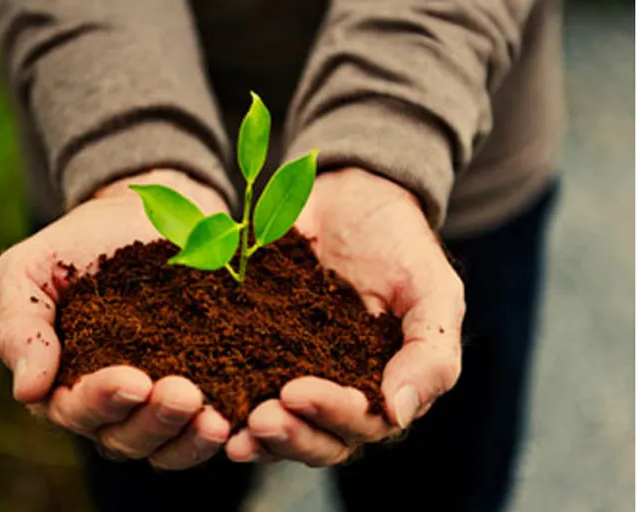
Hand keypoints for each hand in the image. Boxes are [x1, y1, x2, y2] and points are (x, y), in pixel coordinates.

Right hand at [0, 169, 232, 469]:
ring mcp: (156, 405)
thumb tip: (28, 391)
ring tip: (215, 419)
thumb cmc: (75, 246)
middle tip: (185, 395)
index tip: (133, 380)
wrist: (141, 215)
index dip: (103, 400)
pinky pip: (207, 427)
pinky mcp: (202, 389)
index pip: (76, 409)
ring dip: (190, 438)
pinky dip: (227, 429)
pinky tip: (240, 417)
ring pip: (168, 446)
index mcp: (61, 385)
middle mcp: (109, 408)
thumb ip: (20, 327)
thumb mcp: (29, 271)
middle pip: (126, 438)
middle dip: (155, 421)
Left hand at [225, 168, 465, 466]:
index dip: (332, 415)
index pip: (363, 423)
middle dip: (289, 436)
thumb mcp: (433, 290)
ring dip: (256, 436)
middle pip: (318, 440)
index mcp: (385, 389)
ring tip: (228, 429)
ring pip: (280, 428)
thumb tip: (399, 414)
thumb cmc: (400, 244)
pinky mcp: (257, 355)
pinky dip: (225, 405)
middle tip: (259, 419)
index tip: (296, 392)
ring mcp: (296, 377)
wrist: (350, 197)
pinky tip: (205, 405)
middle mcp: (340, 394)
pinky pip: (241, 390)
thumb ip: (430, 354)